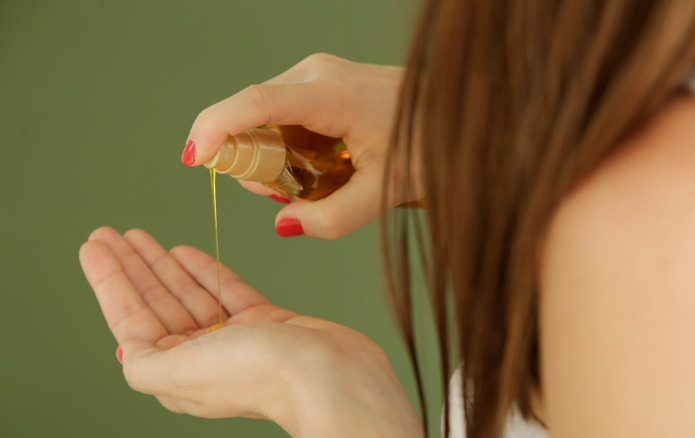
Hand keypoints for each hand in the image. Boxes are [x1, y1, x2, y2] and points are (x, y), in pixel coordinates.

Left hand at [79, 227, 422, 436]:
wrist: (331, 376)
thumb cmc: (261, 376)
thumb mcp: (183, 373)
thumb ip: (145, 363)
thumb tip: (124, 349)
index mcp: (177, 374)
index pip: (131, 320)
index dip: (110, 282)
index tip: (95, 247)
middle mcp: (203, 357)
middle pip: (157, 303)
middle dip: (132, 267)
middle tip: (110, 233)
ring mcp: (236, 338)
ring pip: (189, 293)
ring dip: (163, 264)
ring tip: (140, 235)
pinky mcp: (267, 322)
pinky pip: (226, 290)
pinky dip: (204, 270)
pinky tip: (185, 250)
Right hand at [184, 54, 415, 238]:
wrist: (456, 108)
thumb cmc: (429, 144)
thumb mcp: (386, 192)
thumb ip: (334, 217)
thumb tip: (283, 225)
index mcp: (332, 94)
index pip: (257, 103)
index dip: (217, 127)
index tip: (194, 158)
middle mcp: (315, 73)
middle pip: (250, 115)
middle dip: (251, 162)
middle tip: (290, 195)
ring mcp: (315, 73)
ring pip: (262, 116)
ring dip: (269, 155)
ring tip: (316, 179)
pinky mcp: (317, 80)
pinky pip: (279, 113)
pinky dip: (284, 143)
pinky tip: (318, 162)